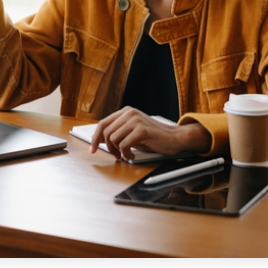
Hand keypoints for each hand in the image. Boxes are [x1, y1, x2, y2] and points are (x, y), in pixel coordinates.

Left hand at [89, 107, 210, 161]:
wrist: (175, 138)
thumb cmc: (154, 137)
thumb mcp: (133, 131)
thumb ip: (119, 132)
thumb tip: (100, 140)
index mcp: (126, 111)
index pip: (103, 123)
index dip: (96, 138)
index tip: (93, 149)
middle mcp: (129, 113)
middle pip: (106, 132)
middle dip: (107, 147)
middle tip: (115, 155)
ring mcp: (135, 120)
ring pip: (113, 139)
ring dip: (117, 151)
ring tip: (125, 155)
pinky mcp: (141, 130)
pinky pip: (124, 145)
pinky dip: (125, 154)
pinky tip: (131, 156)